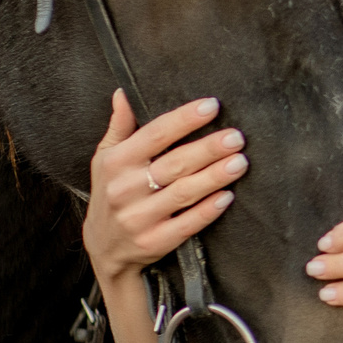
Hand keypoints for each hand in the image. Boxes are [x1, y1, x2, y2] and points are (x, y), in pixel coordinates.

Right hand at [82, 91, 245, 279]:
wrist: (103, 248)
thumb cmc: (110, 194)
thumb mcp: (105, 159)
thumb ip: (119, 127)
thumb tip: (123, 93)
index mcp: (117, 162)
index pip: (154, 134)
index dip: (184, 119)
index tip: (212, 106)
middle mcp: (125, 189)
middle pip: (174, 164)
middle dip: (208, 149)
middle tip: (236, 137)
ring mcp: (139, 218)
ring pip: (183, 193)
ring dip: (214, 177)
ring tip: (240, 162)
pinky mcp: (153, 242)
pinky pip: (186, 225)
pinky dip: (208, 211)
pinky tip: (227, 196)